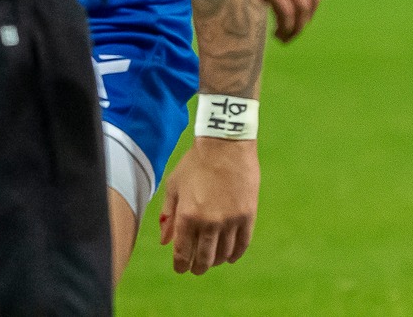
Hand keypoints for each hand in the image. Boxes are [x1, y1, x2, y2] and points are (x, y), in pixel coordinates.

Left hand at [158, 137, 258, 274]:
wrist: (226, 144)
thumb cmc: (196, 163)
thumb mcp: (174, 186)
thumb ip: (168, 215)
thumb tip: (165, 242)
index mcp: (187, 217)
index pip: (183, 254)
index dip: (181, 266)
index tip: (181, 268)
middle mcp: (209, 223)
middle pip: (204, 258)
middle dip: (198, 267)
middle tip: (197, 268)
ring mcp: (230, 220)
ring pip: (223, 254)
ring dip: (217, 260)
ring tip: (214, 259)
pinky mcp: (248, 215)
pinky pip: (243, 243)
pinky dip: (236, 254)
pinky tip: (231, 256)